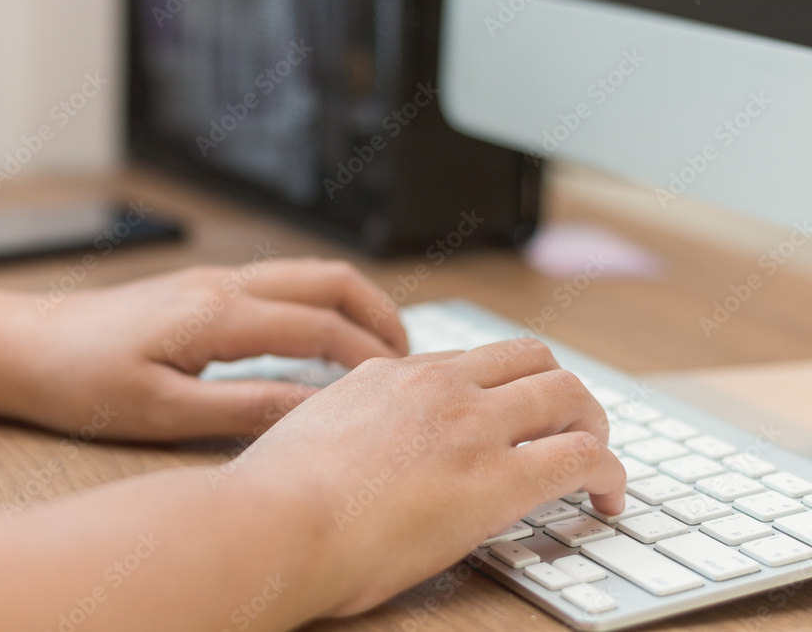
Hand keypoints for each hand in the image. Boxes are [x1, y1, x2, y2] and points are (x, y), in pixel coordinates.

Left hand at [19, 259, 408, 439]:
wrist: (26, 346)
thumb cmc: (80, 380)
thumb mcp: (165, 410)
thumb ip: (247, 406)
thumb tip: (313, 409)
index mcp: (218, 314)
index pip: (320, 326)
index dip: (366, 355)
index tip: (395, 385)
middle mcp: (223, 285)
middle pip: (328, 279)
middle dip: (377, 312)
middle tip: (405, 356)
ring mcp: (214, 280)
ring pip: (307, 275)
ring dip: (350, 304)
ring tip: (375, 347)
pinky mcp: (203, 289)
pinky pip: (281, 285)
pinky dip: (318, 305)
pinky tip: (318, 340)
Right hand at [236, 339, 625, 616]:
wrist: (273, 524)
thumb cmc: (275, 498)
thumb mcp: (310, 436)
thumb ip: (349, 428)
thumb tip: (361, 451)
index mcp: (389, 375)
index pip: (472, 362)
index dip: (504, 387)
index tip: (512, 415)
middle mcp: (437, 387)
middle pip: (531, 359)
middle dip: (560, 392)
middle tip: (569, 428)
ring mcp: (470, 425)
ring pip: (568, 393)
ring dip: (593, 423)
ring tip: (599, 462)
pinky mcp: (496, 478)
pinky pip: (583, 456)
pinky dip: (610, 473)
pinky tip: (607, 498)